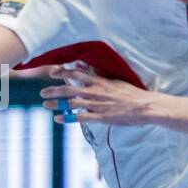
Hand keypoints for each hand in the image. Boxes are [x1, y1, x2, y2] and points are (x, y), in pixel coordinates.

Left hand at [39, 66, 162, 125]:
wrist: (145, 107)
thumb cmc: (132, 94)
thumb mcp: (115, 80)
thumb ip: (100, 75)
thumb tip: (87, 68)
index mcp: (100, 81)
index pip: (76, 74)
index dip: (62, 72)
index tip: (51, 72)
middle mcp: (95, 91)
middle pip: (68, 88)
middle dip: (53, 90)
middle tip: (41, 92)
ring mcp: (97, 105)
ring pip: (71, 103)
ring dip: (56, 104)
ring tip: (44, 105)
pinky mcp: (100, 117)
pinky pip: (80, 117)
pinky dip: (67, 117)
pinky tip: (58, 119)